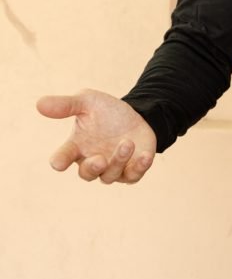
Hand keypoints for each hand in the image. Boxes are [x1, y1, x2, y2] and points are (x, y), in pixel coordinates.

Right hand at [37, 90, 156, 184]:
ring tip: (127, 142)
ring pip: (110, 175)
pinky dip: (139, 168)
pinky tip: (144, 156)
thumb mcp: (87, 102)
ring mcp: (113, 168)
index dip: (60, 161)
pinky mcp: (132, 170)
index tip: (58, 163)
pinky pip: (133, 175)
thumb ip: (66, 105)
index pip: (63, 157)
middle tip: (99, 159)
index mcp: (77, 147)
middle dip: (92, 168)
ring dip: (119, 160)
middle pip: (87, 174)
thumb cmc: (107, 111)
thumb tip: (39, 104)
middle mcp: (93, 161)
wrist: (136, 115)